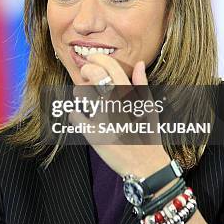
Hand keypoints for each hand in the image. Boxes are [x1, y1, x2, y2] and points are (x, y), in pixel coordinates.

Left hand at [69, 52, 169, 176]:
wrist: (144, 165)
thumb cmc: (147, 134)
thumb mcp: (149, 107)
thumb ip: (141, 84)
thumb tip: (138, 63)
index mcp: (129, 94)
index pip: (109, 64)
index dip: (97, 58)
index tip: (93, 60)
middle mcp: (114, 102)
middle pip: (92, 73)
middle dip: (86, 71)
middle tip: (86, 76)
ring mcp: (101, 117)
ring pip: (80, 93)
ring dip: (80, 93)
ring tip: (86, 99)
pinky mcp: (91, 133)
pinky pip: (73, 115)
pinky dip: (76, 116)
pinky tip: (83, 119)